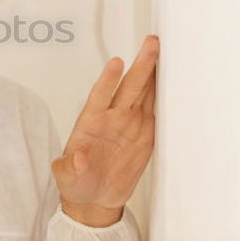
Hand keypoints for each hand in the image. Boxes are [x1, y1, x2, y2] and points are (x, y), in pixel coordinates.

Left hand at [51, 35, 158, 226]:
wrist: (94, 196)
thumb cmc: (77, 182)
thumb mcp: (67, 177)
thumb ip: (70, 167)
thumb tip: (77, 158)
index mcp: (91, 122)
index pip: (101, 95)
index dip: (109, 79)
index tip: (117, 62)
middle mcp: (112, 118)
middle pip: (129, 87)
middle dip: (141, 65)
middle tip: (152, 44)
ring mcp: (129, 124)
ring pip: (144, 93)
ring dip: (154, 75)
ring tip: (165, 54)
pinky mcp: (144, 135)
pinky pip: (156, 111)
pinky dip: (164, 97)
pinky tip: (172, 83)